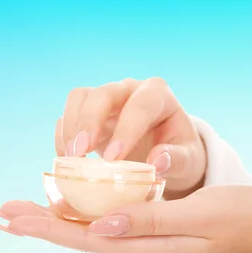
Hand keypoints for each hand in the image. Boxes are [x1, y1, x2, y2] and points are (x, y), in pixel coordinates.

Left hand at [0, 185, 251, 252]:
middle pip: (79, 234)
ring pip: (90, 227)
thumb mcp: (195, 216)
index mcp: (147, 244)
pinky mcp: (156, 226)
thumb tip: (98, 226)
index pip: (84, 236)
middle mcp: (140, 243)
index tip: (11, 217)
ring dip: (55, 218)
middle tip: (1, 214)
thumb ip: (148, 220)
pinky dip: (82, 212)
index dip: (46, 226)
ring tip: (24, 211)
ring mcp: (147, 237)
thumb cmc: (240, 217)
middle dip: (39, 223)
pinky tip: (70, 206)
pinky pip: (109, 220)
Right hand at [56, 77, 205, 198]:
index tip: (113, 159)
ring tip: (70, 158)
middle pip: (103, 93)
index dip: (126, 130)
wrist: (165, 155)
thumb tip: (158, 161)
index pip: (140, 105)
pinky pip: (69, 114)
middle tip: (80, 153)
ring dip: (72, 126)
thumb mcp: (188, 161)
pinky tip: (67, 159)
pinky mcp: (89, 113)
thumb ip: (177, 159)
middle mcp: (130, 90)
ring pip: (80, 97)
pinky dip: (64, 135)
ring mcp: (107, 99)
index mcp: (159, 96)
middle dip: (89, 122)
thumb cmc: (179, 156)